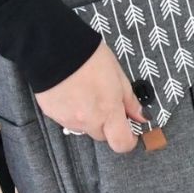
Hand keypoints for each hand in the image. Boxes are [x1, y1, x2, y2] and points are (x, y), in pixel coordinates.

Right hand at [34, 38, 148, 152]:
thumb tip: (141, 116)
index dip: (128, 139)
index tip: (130, 129)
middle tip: (105, 102)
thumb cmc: (89, 57)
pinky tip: (71, 93)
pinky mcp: (53, 115)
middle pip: (102, 135)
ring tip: (85, 93)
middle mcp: (88, 121)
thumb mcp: (118, 75)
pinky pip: (67, 120)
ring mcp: (68, 120)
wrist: (54, 49)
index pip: (121, 143)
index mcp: (108, 111)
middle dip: (107, 124)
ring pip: (84, 128)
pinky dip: (72, 111)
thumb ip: (129, 100)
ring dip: (88, 117)